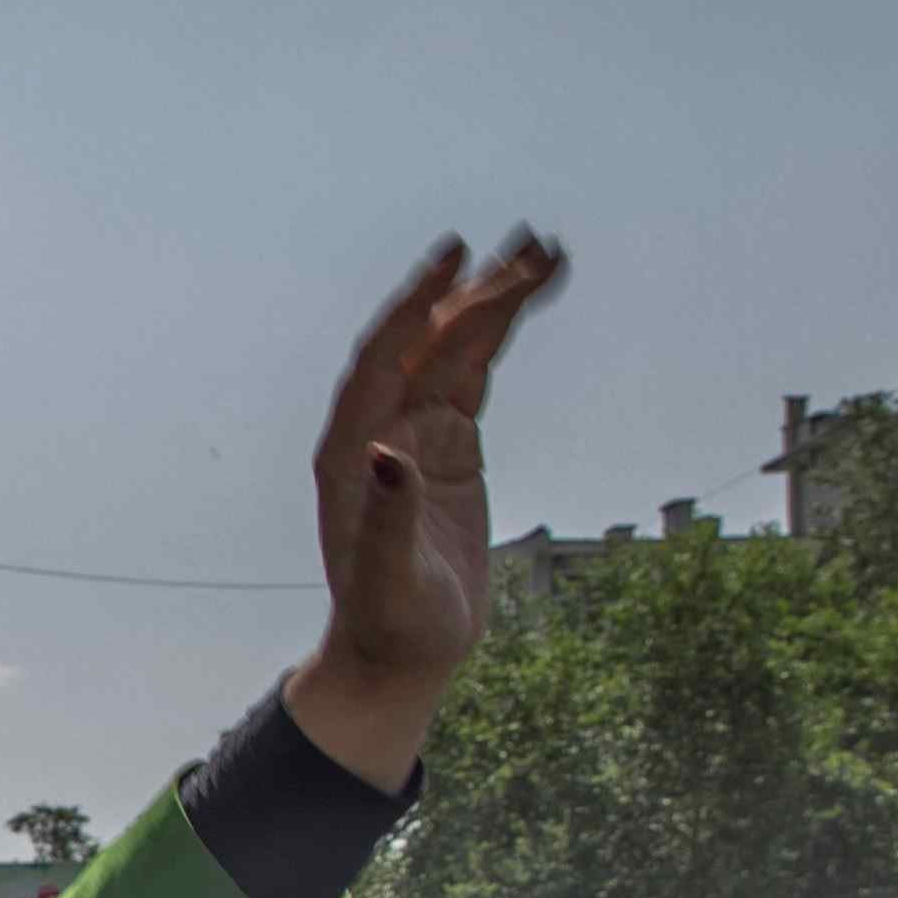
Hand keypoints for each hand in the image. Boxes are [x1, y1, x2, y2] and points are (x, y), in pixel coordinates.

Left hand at [281, 232, 570, 789]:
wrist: (397, 654)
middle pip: (427, 341)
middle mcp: (379, 429)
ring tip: (546, 255)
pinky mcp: (451, 447)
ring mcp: (416, 433)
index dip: (416, 304)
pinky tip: (531, 299)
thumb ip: (388, 517)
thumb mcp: (389, 578)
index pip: (383, 357)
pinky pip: (476, 375)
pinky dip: (502, 338)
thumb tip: (390, 454)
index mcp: (351, 450)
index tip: (455, 257)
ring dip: (496, 302)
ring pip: (457, 350)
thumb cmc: (387, 623)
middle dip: (474, 292)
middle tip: (529, 244)